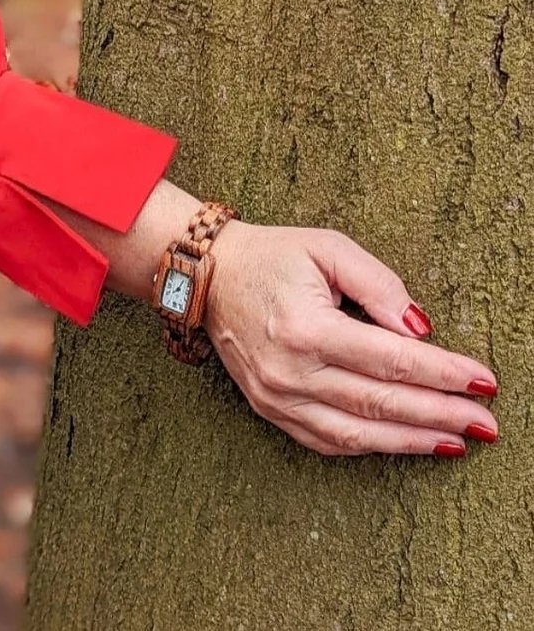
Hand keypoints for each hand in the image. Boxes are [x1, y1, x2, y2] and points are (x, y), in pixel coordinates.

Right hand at [205, 223, 498, 456]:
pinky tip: (399, 443)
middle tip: (486, 423)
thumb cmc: (271, 256)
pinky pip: (323, 440)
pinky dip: (367, 447)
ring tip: (455, 442)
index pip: (393, 360)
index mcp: (307, 327)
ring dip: (410, 441)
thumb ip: (379, 284)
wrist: (209, 276)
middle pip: (382, 403)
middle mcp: (290, 370)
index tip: (483, 381)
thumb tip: (421, 329)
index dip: (444, 373)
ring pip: (356, 434)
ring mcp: (276, 395)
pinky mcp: (267, 407)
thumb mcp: (327, 249)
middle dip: (440, 414)